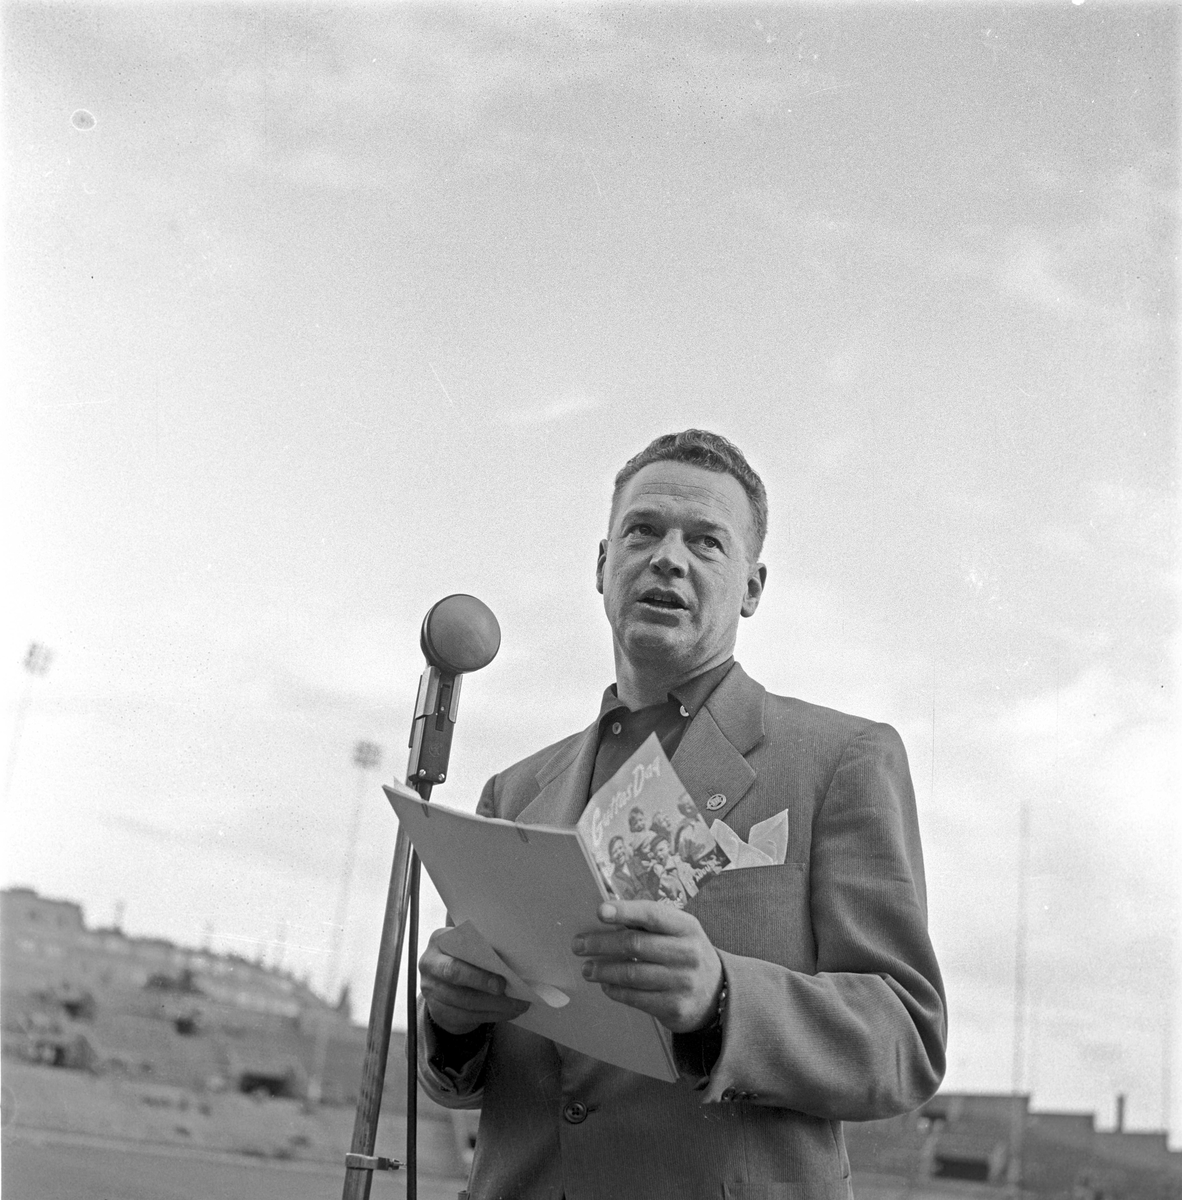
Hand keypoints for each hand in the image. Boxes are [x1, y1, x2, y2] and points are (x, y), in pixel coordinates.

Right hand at [420, 927, 530, 1035]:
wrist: (444, 974)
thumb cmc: (464, 952)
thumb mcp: (468, 942)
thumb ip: (482, 945)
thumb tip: (512, 958)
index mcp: (438, 942)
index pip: (455, 961)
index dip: (478, 975)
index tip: (502, 982)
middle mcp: (430, 967)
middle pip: (458, 984)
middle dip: (487, 990)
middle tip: (511, 996)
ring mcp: (431, 992)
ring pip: (465, 1004)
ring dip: (495, 1007)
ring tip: (518, 1006)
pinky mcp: (438, 1011)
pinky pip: (466, 1017)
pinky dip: (491, 1015)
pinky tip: (507, 1012)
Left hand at [571, 901, 723, 1033]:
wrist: (717, 994)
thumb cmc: (685, 954)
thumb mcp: (679, 932)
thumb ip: (650, 923)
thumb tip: (607, 915)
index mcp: (687, 927)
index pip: (653, 915)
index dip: (625, 911)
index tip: (600, 911)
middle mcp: (688, 953)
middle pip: (635, 944)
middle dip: (601, 943)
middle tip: (578, 944)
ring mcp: (683, 982)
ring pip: (631, 973)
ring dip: (603, 970)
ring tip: (587, 969)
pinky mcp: (675, 1007)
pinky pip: (636, 998)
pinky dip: (615, 990)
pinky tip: (605, 985)